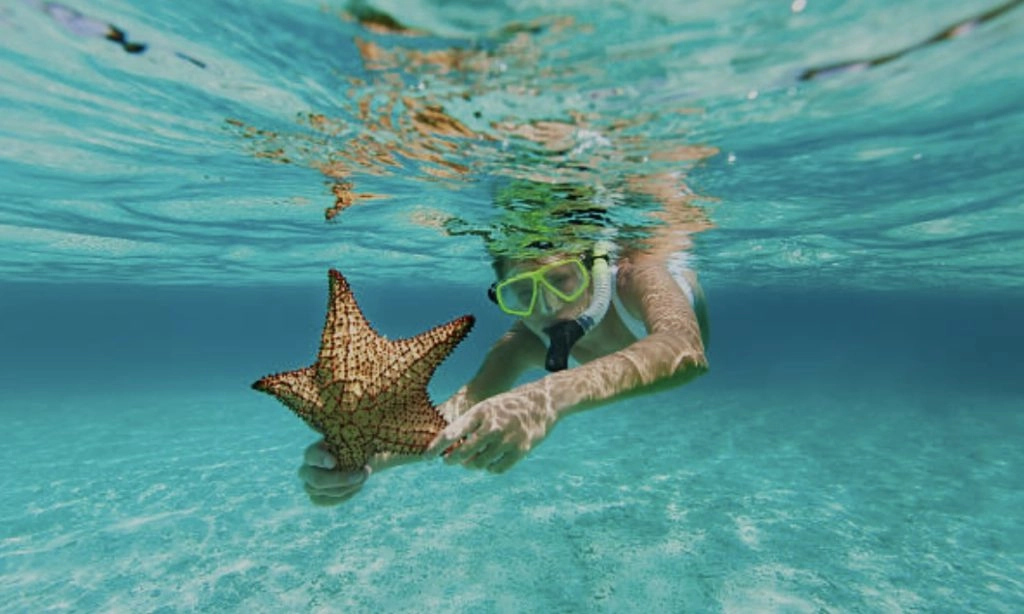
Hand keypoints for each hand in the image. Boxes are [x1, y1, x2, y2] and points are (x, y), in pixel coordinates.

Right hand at [297, 440, 368, 505]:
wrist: (356, 462)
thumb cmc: (355, 449)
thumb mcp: (356, 444)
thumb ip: (355, 445)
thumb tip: (366, 450)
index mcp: (314, 451)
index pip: (312, 455)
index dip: (321, 459)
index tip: (334, 462)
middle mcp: (307, 469)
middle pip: (316, 480)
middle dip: (341, 480)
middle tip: (362, 474)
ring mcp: (310, 485)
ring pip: (325, 492)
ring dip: (348, 487)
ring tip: (363, 477)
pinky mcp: (317, 497)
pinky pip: (328, 501)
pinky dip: (345, 495)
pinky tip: (357, 486)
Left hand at [429, 389, 556, 473]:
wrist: (543, 402)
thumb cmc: (508, 405)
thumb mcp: (486, 407)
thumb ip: (469, 424)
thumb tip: (448, 446)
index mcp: (481, 412)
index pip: (452, 432)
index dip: (436, 446)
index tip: (426, 456)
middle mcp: (492, 426)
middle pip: (463, 453)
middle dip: (452, 459)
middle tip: (448, 461)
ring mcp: (507, 440)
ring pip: (478, 463)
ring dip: (471, 464)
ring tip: (470, 460)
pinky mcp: (520, 451)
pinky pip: (496, 469)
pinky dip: (489, 468)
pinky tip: (488, 462)